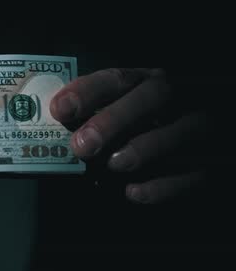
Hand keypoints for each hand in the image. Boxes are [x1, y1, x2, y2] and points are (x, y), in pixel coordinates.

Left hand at [50, 68, 211, 203]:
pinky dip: (164, 184)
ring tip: (114, 165)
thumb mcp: (123, 112)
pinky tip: (134, 192)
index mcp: (150, 81)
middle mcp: (181, 97)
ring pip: (182, 130)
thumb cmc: (143, 129)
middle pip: (154, 96)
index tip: (59, 109)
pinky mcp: (215, 161)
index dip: (88, 91)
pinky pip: (197, 172)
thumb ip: (95, 115)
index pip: (118, 78)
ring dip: (143, 148)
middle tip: (83, 145)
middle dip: (114, 119)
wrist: (194, 147)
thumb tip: (56, 127)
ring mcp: (203, 126)